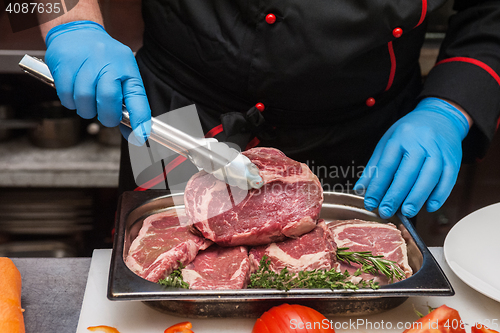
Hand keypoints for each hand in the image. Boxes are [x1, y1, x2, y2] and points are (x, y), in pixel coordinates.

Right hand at [45, 20, 150, 142]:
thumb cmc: (104, 57)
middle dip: (107, 116)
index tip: (140, 135)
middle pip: (108, 99)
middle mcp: (107, 64)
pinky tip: (74, 93)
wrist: (77, 31)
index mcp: (126, 68)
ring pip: (84, 100)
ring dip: (86, 110)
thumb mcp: (123, 73)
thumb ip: (128, 102)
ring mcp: (85, 63)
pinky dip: (70, 102)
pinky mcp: (64, 65)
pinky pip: (66, 96)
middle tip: (106, 116)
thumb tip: (133, 132)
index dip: (139, 118)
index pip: (137, 96)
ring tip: (88, 102)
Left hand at [353, 97, 469, 218]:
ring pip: (429, 176)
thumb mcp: (387, 142)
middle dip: (396, 195)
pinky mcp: (453, 159)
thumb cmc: (410, 132)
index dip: (377, 186)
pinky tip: (430, 206)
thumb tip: (361, 189)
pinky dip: (440, 194)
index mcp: (400, 138)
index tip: (370, 202)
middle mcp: (420, 143)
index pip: (386, 165)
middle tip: (386, 211)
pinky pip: (448, 179)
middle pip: (408, 172)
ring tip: (407, 212)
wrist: (441, 116)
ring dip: (417, 197)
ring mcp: (439, 151)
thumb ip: (374, 166)